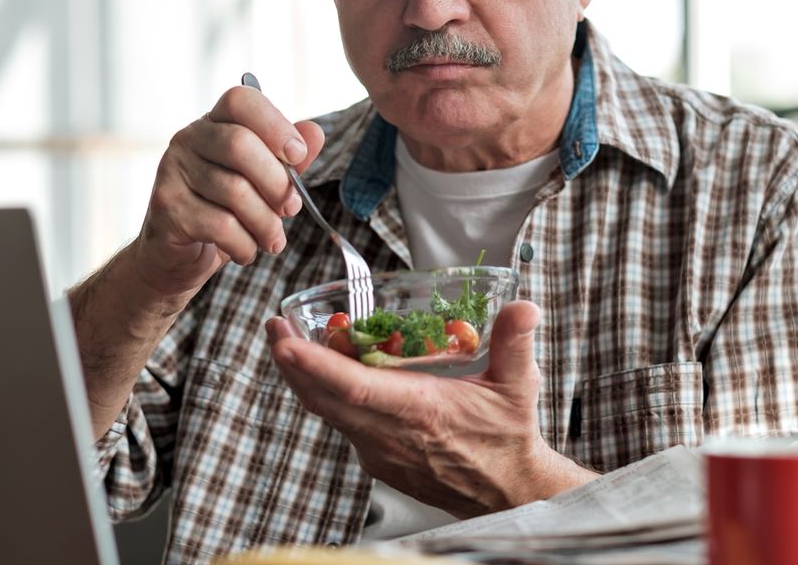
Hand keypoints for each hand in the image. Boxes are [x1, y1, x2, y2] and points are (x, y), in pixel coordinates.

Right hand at [133, 86, 325, 299]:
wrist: (177, 257)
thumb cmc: (224, 212)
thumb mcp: (263, 185)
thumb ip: (288, 160)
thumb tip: (314, 133)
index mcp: (214, 123)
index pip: (241, 100)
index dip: (275, 124)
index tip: (298, 155)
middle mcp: (188, 139)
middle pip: (239, 145)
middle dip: (277, 183)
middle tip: (291, 208)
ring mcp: (172, 171)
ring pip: (235, 191)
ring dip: (265, 223)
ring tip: (272, 240)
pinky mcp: (167, 206)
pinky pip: (221, 225)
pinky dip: (245, 244)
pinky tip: (246, 251)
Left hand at [266, 301, 598, 517]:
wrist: (506, 490)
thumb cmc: (507, 438)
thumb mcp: (518, 386)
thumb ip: (515, 341)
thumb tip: (522, 307)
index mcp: (419, 411)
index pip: (353, 387)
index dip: (313, 364)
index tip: (285, 341)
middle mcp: (390, 434)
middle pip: (323, 398)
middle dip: (291, 361)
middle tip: (274, 326)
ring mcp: (379, 449)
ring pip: (326, 412)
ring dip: (301, 377)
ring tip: (286, 342)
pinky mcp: (377, 458)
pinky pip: (341, 423)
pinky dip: (323, 396)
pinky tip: (320, 373)